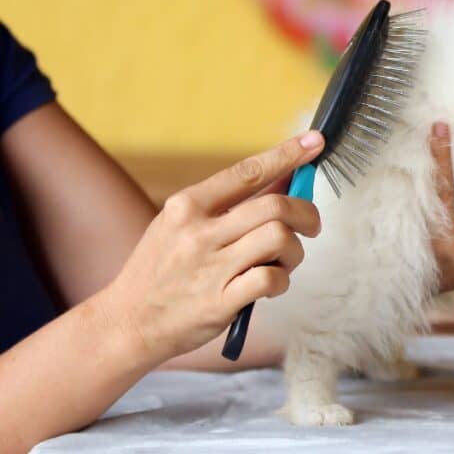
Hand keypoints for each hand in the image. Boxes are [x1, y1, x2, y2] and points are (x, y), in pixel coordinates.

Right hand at [97, 132, 324, 362]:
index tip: (314, 141)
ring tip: (285, 261)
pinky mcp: (220, 302)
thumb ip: (229, 205)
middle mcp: (197, 232)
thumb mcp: (181, 226)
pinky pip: (272, 279)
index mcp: (187, 206)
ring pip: (279, 239)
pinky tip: (272, 285)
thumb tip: (283, 178)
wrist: (128, 323)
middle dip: (306, 213)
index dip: (287, 155)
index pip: (248, 172)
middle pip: (275, 206)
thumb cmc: (162, 271)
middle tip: (312, 226)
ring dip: (295, 250)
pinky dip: (282, 280)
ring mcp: (209, 268)